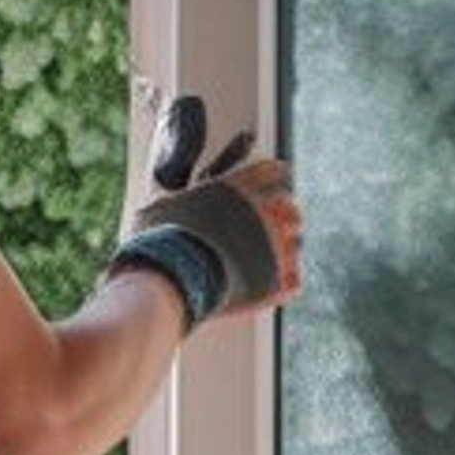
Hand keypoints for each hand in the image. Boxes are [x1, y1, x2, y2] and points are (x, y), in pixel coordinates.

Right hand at [115, 101, 298, 328]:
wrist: (167, 282)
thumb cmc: (157, 241)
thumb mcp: (158, 204)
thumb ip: (172, 187)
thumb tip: (162, 174)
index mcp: (237, 187)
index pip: (274, 172)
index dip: (277, 177)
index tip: (281, 180)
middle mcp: (262, 212)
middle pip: (291, 206)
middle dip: (287, 213)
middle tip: (285, 219)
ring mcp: (272, 246)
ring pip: (297, 240)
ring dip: (289, 243)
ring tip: (282, 250)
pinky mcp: (274, 280)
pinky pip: (295, 277)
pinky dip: (287, 279)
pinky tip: (281, 279)